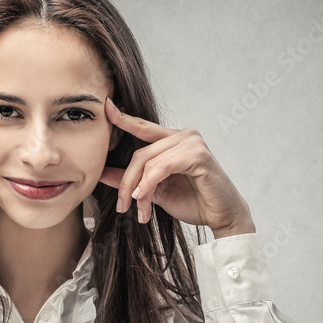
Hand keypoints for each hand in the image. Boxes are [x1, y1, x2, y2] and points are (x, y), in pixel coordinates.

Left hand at [100, 98, 255, 237]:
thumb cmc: (193, 202)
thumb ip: (131, 180)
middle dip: (127, 183)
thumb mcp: (154, 191)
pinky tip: (144, 199)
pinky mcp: (198, 154)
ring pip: (148, 162)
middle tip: (123, 206)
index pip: (143, 127)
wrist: (221, 216)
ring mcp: (192, 142)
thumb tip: (101, 173)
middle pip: (140, 154)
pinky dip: (149, 184)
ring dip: (139, 190)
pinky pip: (161, 167)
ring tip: (140, 211)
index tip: (105, 106)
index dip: (123, 118)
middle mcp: (183, 136)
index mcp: (173, 140)